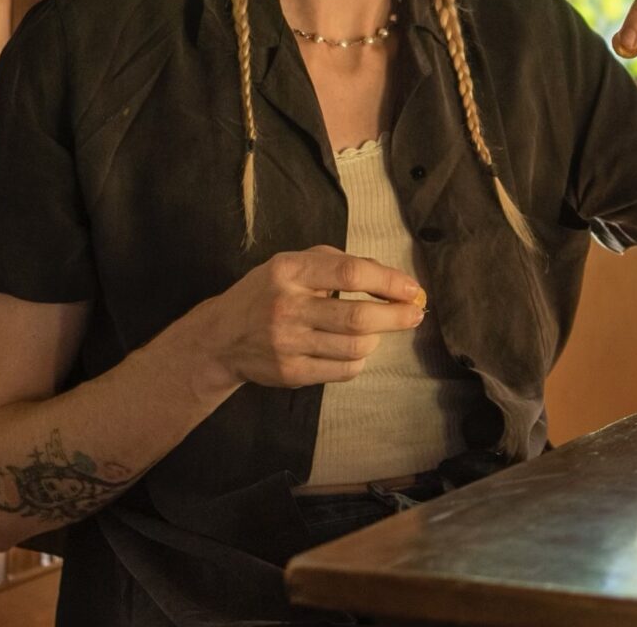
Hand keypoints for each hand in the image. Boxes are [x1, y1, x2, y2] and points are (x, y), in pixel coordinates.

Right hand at [202, 246, 426, 390]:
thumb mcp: (294, 264)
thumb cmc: (268, 291)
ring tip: (378, 329)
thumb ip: (338, 262)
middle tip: (415, 313)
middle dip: (396, 316)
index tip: (412, 289)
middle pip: (357, 317)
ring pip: (354, 347)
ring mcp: (287, 344)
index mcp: (290, 271)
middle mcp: (287, 307)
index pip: (349, 273)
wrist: (221, 337)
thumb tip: (390, 277)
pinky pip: (343, 370)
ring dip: (378, 338)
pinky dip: (359, 359)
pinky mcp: (290, 374)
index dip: (388, 281)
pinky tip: (355, 349)